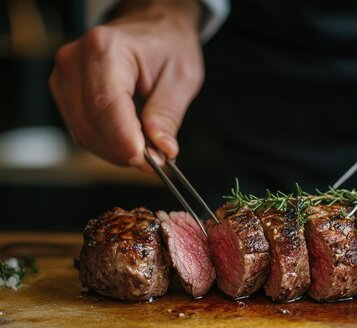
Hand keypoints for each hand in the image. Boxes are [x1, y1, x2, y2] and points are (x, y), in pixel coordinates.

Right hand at [49, 0, 203, 168]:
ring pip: (85, 134)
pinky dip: (110, 144)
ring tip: (150, 149)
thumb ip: (168, 113)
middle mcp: (74, 62)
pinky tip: (133, 140)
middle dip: (126, 150)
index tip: (146, 162)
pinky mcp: (65, 94)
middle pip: (92, 125)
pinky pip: (84, 132)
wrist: (151, 28)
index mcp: (104, 48)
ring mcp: (64, 79)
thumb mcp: (182, 76)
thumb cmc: (167, 46)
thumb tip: (162, 149)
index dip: (124, 139)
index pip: (106, 105)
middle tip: (159, 160)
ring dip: (118, 151)